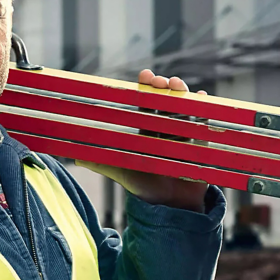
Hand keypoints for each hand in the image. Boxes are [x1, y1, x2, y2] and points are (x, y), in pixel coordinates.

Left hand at [75, 69, 208, 211]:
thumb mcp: (121, 172)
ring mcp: (185, 135)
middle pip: (166, 103)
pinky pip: (203, 123)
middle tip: (161, 79)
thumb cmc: (143, 186)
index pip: (146, 106)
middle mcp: (165, 130)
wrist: (169, 205)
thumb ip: (100, 163)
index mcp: (147, 132)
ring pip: (184, 109)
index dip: (145, 90)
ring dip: (182, 94)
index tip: (144, 74)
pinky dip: (204, 109)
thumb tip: (74, 158)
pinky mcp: (201, 143)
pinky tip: (203, 97)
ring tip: (178, 84)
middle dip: (164, 88)